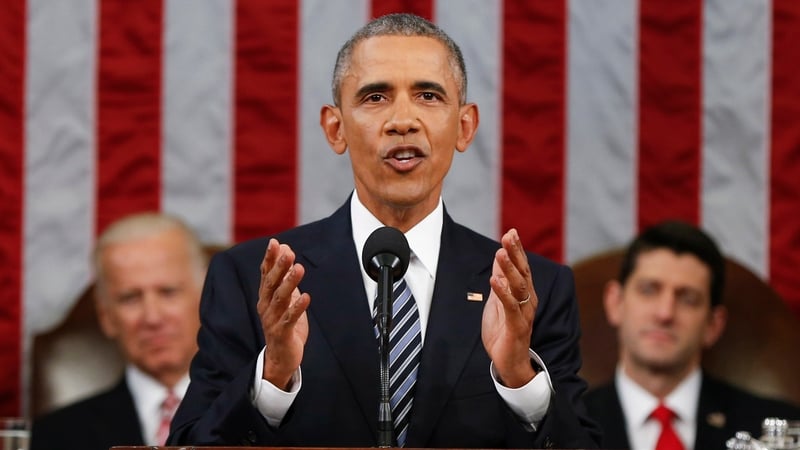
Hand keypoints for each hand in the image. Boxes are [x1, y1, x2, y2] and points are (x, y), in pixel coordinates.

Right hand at [257, 238, 309, 389]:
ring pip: (280, 299)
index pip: (265, 274)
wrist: (280, 357)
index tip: (275, 242)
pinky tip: (306, 297)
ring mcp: (272, 320)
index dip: (270, 258)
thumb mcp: (284, 299)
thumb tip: (287, 251)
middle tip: (288, 252)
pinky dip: (297, 308)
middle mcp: (265, 306)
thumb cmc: (283, 324)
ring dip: (289, 283)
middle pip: (271, 284)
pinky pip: (289, 319)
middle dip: (279, 267)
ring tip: (299, 268)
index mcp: (265, 297)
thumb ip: (285, 277)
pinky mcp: (281, 333)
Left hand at [481, 228, 537, 387]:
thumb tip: (499, 256)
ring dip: (509, 269)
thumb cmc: (504, 331)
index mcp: (524, 293)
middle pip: (523, 273)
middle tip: (508, 236)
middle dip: (516, 253)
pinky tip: (495, 280)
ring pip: (519, 287)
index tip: (511, 232)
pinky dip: (503, 292)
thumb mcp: (498, 300)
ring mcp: (524, 313)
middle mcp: (528, 300)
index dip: (517, 250)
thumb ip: (501, 279)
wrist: (509, 362)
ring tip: (500, 253)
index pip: (522, 267)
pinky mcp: (517, 326)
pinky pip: (511, 306)